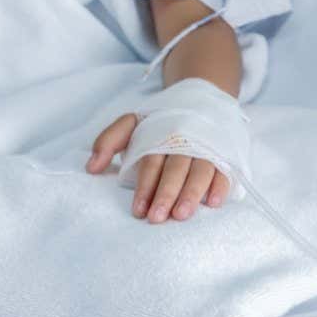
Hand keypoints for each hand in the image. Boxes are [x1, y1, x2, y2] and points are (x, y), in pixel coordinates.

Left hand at [85, 113, 231, 222]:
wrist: (200, 100)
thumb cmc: (160, 123)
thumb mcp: (131, 123)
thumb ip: (108, 141)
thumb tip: (91, 167)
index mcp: (160, 135)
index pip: (152, 162)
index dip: (145, 186)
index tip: (138, 210)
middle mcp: (184, 142)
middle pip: (175, 168)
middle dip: (166, 193)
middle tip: (158, 217)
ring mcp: (206, 147)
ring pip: (201, 170)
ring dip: (192, 192)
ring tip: (182, 214)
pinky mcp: (224, 153)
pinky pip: (225, 170)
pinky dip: (220, 185)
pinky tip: (213, 202)